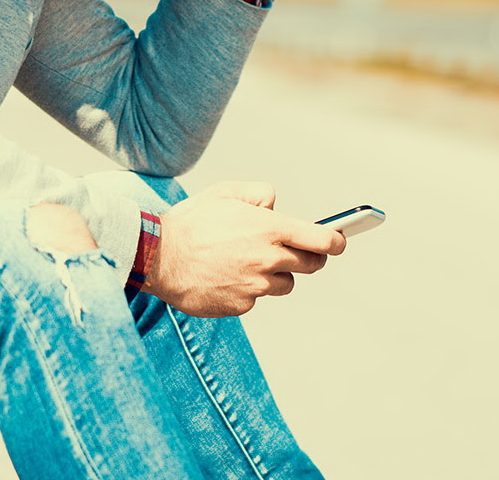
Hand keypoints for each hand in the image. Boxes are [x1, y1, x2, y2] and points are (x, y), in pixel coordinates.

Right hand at [146, 181, 346, 316]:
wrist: (158, 257)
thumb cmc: (191, 222)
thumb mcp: (226, 192)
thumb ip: (260, 194)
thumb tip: (276, 206)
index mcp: (270, 229)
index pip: (323, 240)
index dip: (337, 241)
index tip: (339, 241)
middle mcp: (269, 259)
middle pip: (312, 265)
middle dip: (308, 257)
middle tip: (292, 250)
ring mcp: (256, 286)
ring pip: (284, 283)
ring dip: (275, 274)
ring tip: (245, 261)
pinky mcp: (242, 306)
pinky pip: (256, 298)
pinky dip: (247, 289)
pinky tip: (225, 276)